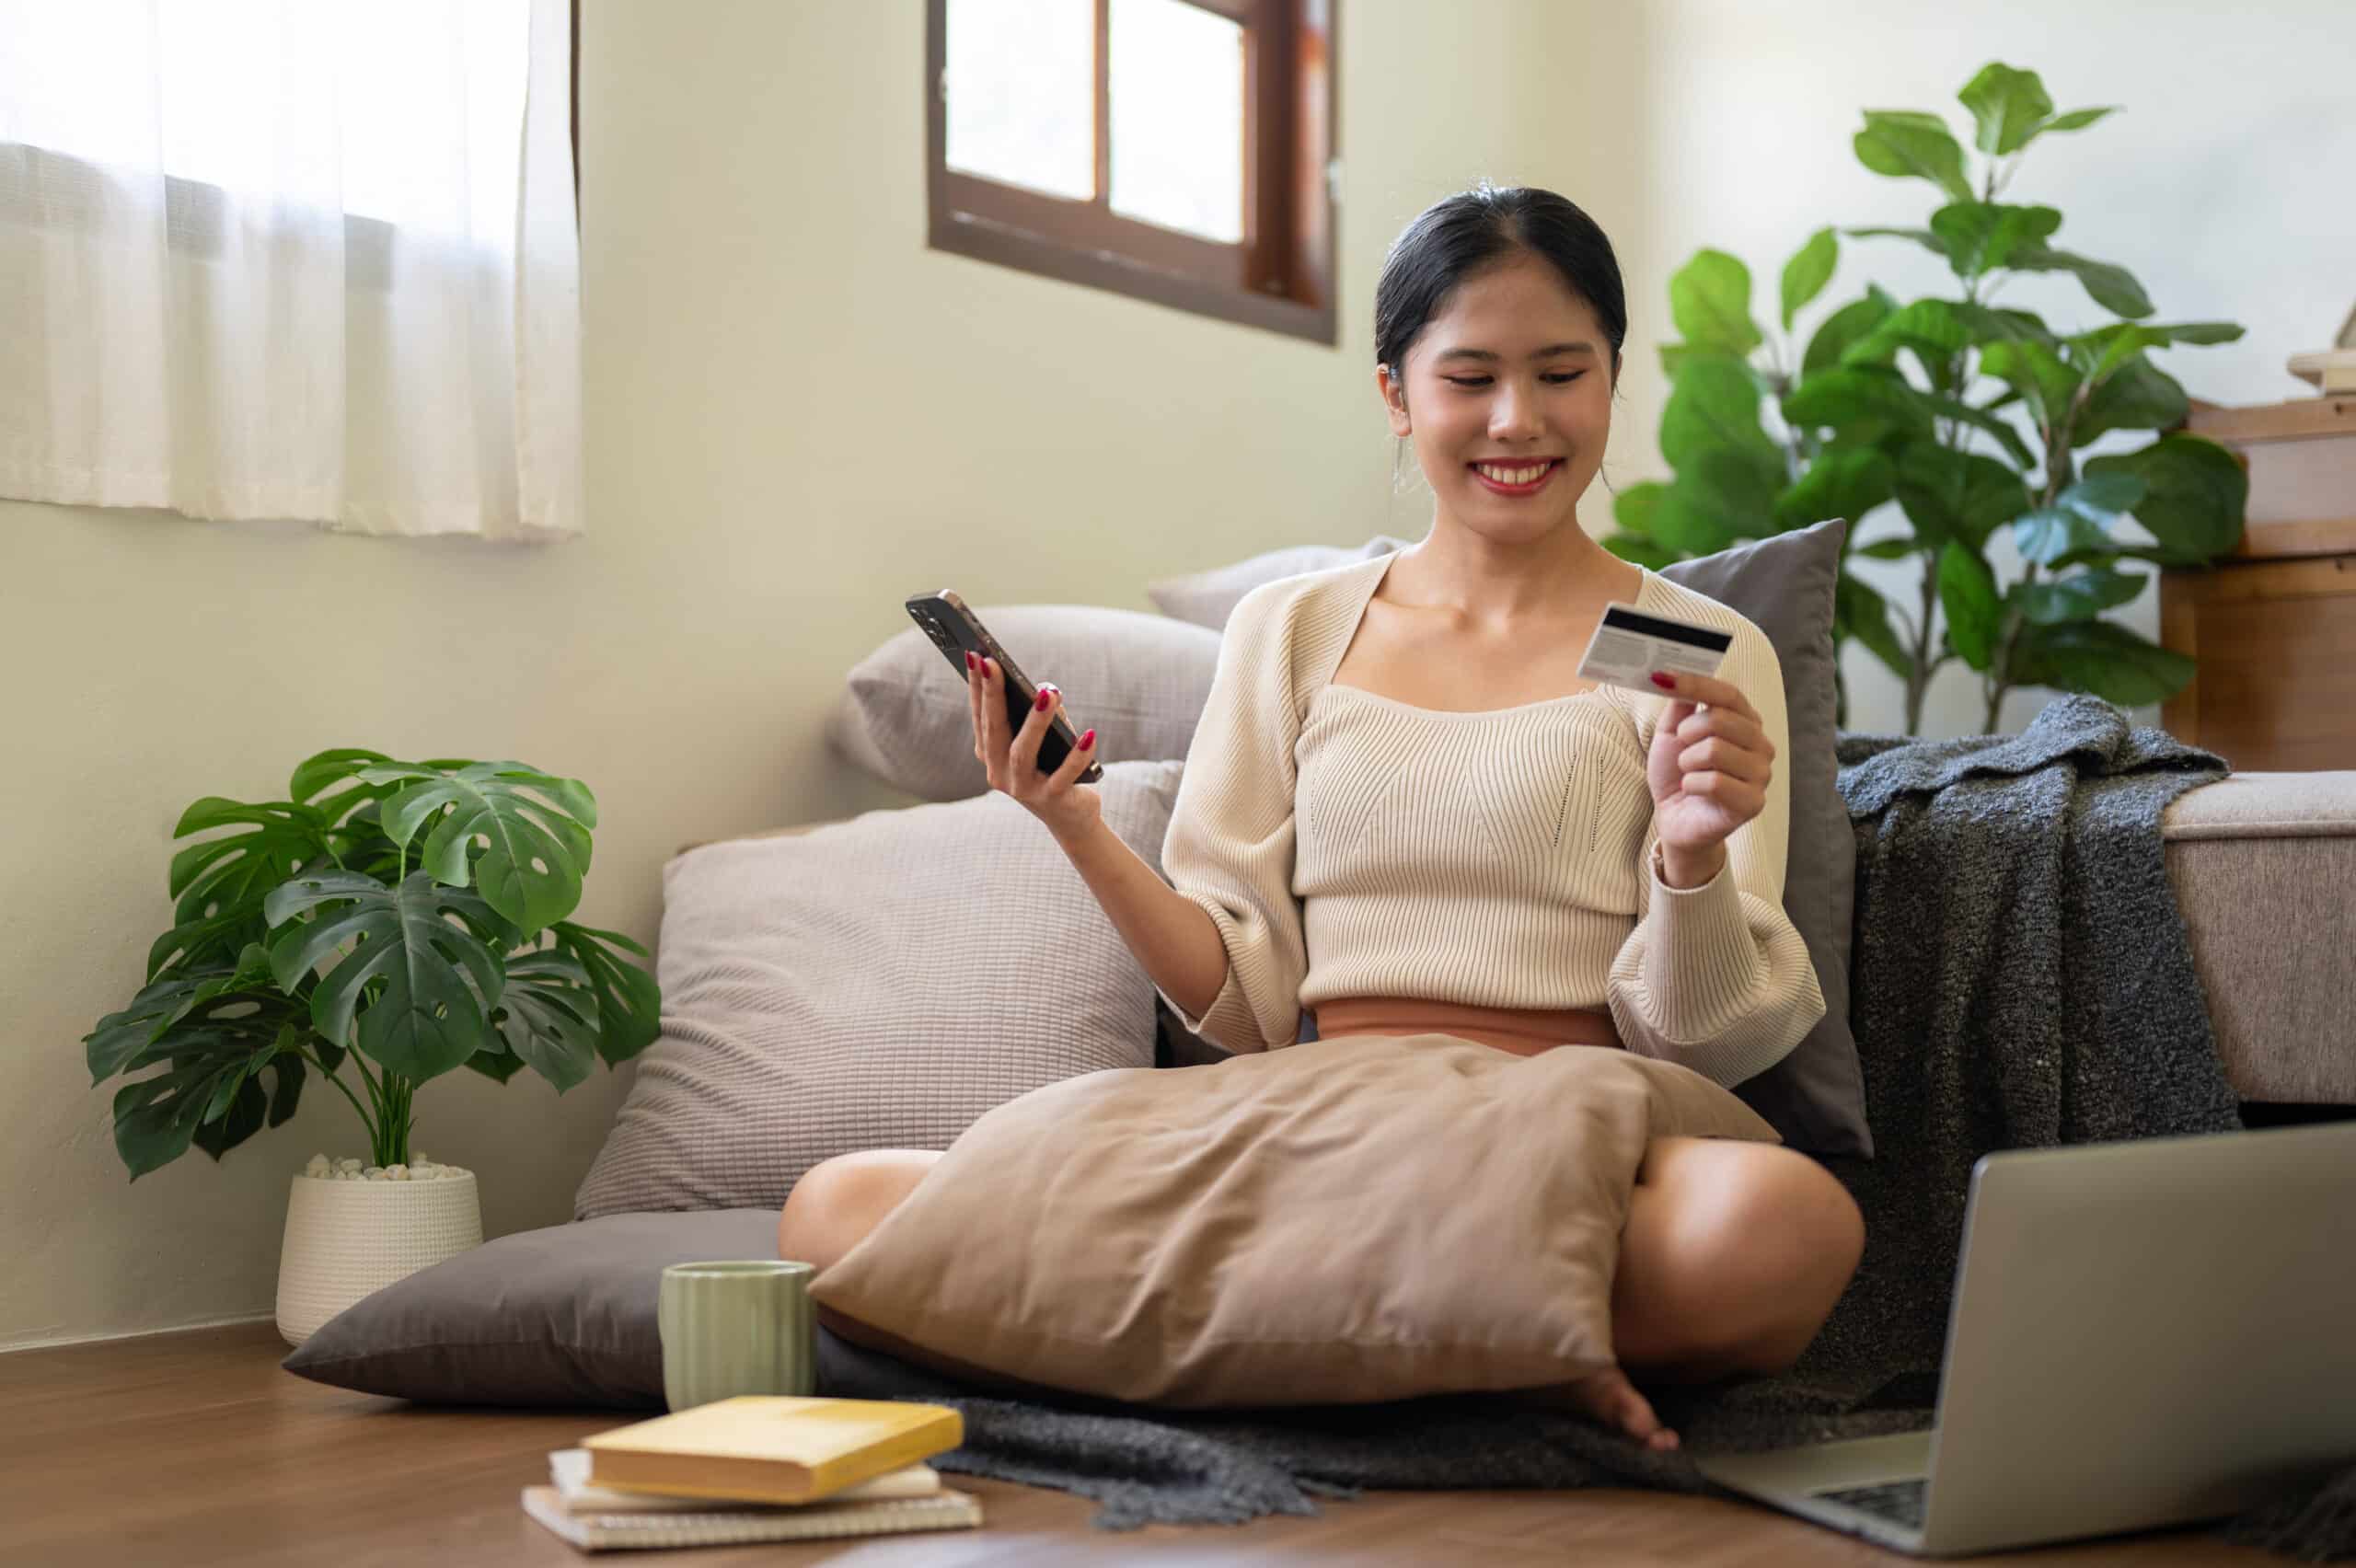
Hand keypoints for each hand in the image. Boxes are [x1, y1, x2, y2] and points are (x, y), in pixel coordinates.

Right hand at [967, 652, 1102, 844]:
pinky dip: (1076, 756)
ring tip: (1049, 694)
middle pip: (995, 729)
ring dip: (1035, 722)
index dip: (977, 686)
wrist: (1071, 817)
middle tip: (993, 663)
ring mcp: (1022, 789)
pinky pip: (1064, 776)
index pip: (981, 715)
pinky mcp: (1051, 800)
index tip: (975, 656)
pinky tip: (1089, 735)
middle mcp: (998, 772)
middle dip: (992, 694)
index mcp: (990, 754)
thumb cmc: (1053, 767)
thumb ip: (1042, 714)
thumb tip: (1047, 691)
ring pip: (1022, 752)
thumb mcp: (1045, 737)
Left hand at [1644, 670, 1773, 885]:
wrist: (1675, 819)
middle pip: (1720, 719)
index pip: (1727, 693)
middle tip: (1681, 749)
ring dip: (1688, 762)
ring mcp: (1762, 774)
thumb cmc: (1677, 774)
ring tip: (1689, 772)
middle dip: (1687, 733)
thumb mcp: (1672, 732)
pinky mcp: (1754, 802)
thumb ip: (1681, 703)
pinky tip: (1694, 791)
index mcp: (1745, 721)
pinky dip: (1692, 784)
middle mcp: (1760, 744)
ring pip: (1715, 750)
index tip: (1663, 678)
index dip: (1695, 684)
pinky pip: (1716, 782)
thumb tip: (1677, 673)